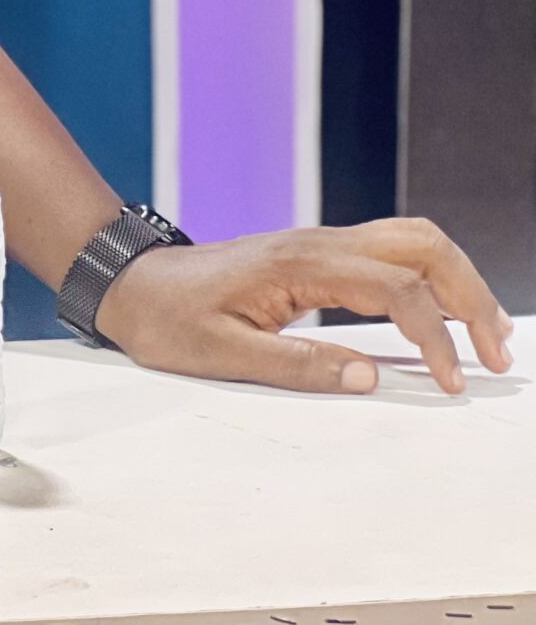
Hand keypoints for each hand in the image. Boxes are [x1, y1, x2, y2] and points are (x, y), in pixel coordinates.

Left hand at [94, 217, 513, 394]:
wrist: (131, 282)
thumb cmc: (168, 317)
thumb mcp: (223, 354)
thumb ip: (298, 365)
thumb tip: (369, 377)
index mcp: (300, 264)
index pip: (397, 290)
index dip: (436, 337)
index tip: (452, 382)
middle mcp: (318, 243)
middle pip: (423, 247)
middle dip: (471, 297)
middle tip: (494, 355)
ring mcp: (319, 244)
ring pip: (412, 242)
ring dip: (457, 283)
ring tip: (485, 336)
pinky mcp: (317, 255)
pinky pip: (390, 253)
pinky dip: (430, 280)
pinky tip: (441, 316)